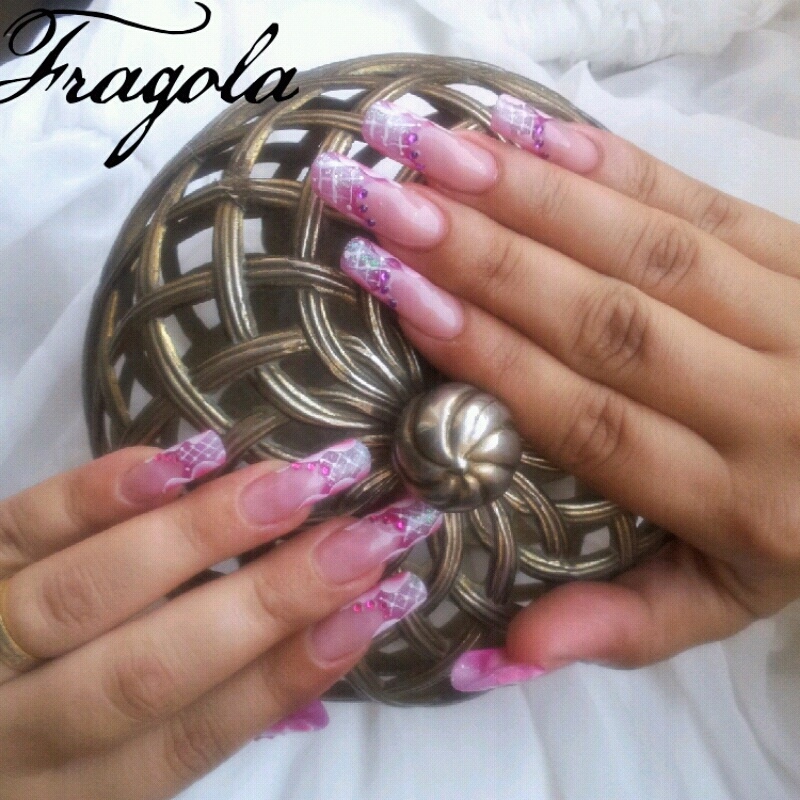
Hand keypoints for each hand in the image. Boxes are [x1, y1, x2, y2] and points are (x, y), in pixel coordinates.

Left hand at [0, 434, 433, 797]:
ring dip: (202, 536)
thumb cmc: (48, 736)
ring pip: (86, 596)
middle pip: (148, 669)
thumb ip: (211, 710)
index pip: (194, 737)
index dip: (289, 672)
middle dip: (270, 599)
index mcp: (78, 788)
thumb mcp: (109, 764)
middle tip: (362, 535)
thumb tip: (328, 639)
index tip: (378, 605)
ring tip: (293, 485)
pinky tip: (181, 461)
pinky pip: (18, 528)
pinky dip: (98, 495)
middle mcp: (19, 730)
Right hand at [312, 97, 799, 684]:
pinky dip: (611, 166)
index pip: (592, 418)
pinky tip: (532, 132)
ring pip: (649, 249)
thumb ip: (621, 628)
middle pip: (609, 321)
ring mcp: (797, 312)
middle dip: (489, 260)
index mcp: (743, 504)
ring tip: (437, 152)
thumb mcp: (725, 604)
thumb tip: (499, 655)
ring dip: (534, 195)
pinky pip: (700, 201)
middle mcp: (772, 401)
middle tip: (393, 206)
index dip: (495, 358)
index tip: (405, 298)